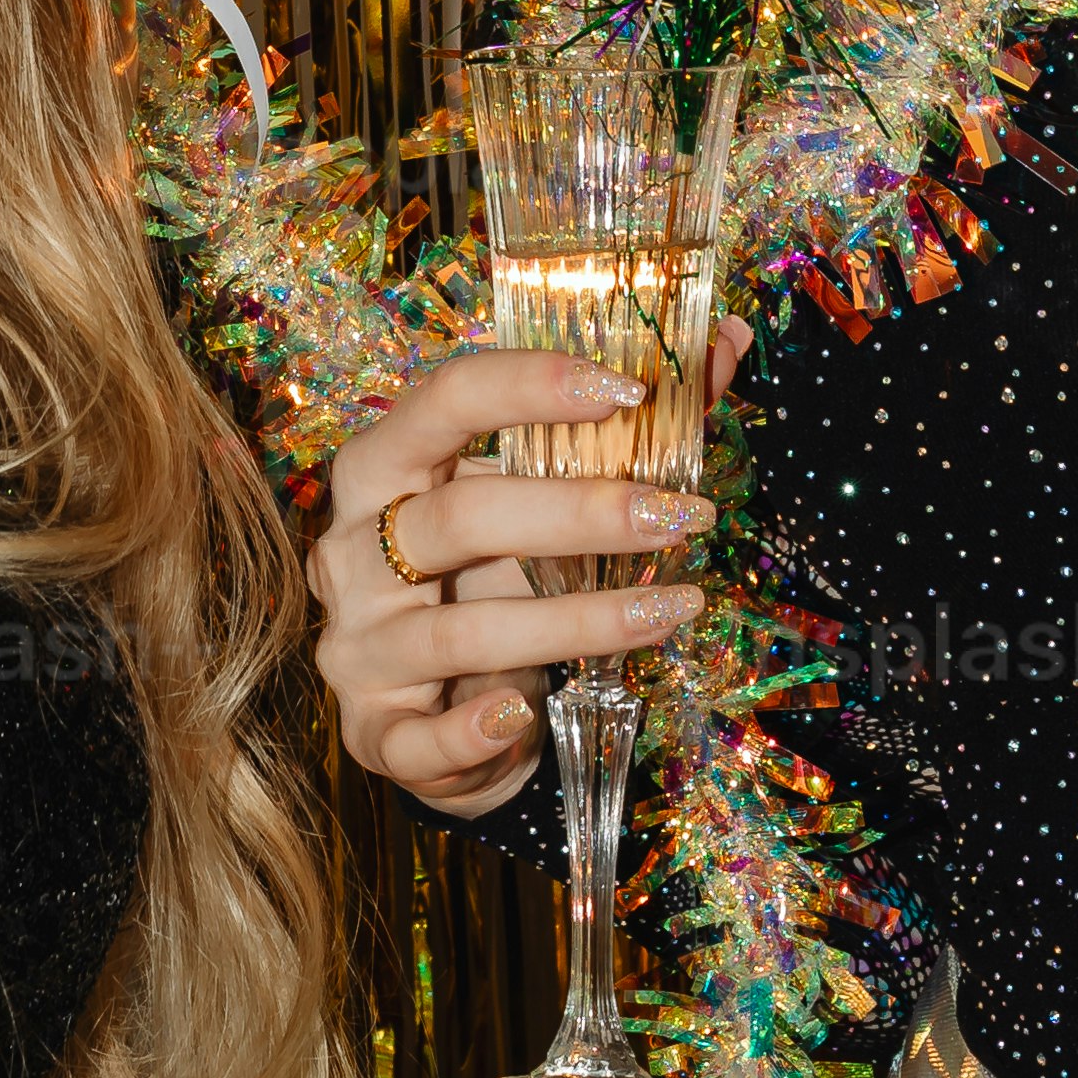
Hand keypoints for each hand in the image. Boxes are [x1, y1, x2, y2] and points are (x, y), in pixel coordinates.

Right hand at [306, 325, 741, 819]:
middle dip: (580, 514)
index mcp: (381, 468)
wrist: (434, 710)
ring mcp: (356, 645)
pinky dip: (477, 728)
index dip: (531, 385)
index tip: (629, 389)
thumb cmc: (488, 581)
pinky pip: (421, 737)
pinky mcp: (373, 732)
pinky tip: (529, 711)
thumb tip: (727, 340)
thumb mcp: (537, 501)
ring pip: (460, 632)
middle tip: (681, 516)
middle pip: (459, 517)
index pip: (443, 400)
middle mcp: (350, 551)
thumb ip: (626, 426)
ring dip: (576, 622)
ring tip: (672, 609)